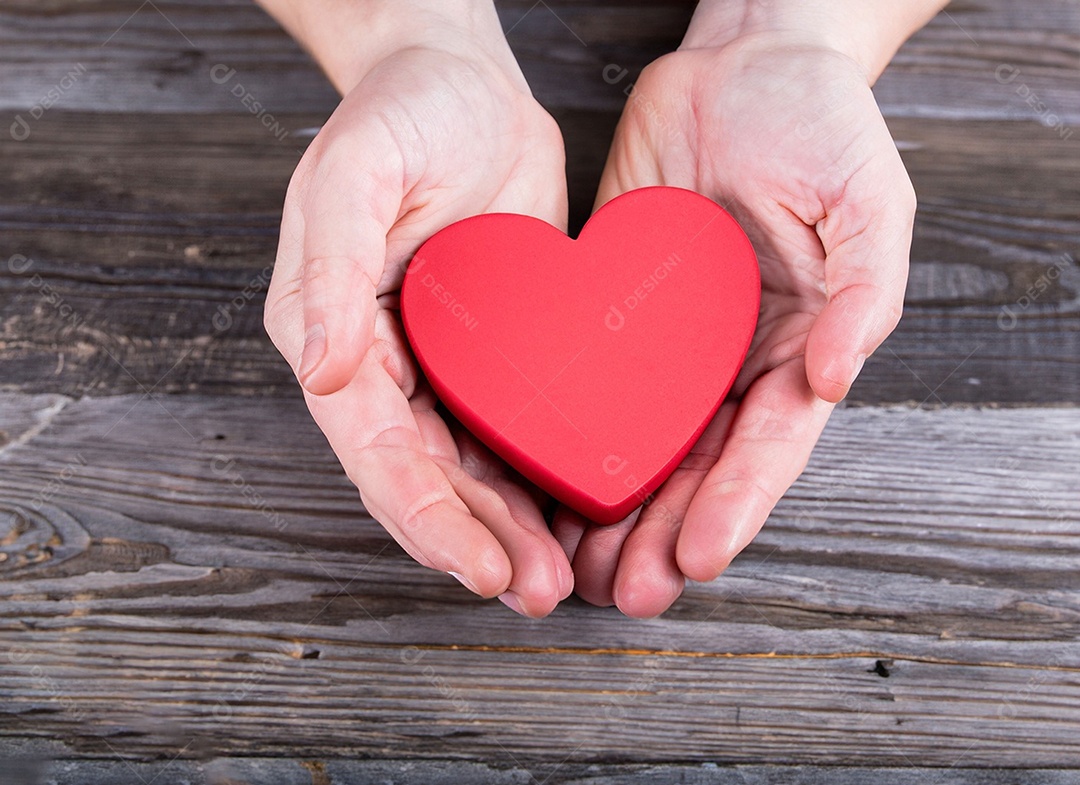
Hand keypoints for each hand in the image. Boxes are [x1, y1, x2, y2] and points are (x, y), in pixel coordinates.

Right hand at [261, 3, 572, 615]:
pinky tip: (578, 509)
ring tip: (557, 577)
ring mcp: (443, 364)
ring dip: (512, 526)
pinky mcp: (497, 351)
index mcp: (335, 337)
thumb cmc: (398, 115)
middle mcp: (385, 366)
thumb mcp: (351, 175)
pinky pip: (515, 427)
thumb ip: (327, 272)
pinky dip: (540, 475)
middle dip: (477, 540)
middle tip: (533, 590)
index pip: (378, 451)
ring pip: (474, 468)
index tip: (478, 567)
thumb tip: (323, 371)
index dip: (425, 516)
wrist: (460, 81)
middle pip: (428, 478)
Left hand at [556, 12, 924, 615]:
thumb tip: (834, 378)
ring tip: (575, 567)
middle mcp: (730, 360)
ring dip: (610, 510)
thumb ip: (864, 291)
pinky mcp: (612, 309)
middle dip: (663, 534)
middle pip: (697, 466)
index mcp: (796, 346)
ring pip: (637, 443)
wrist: (743, 62)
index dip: (734, 506)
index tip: (697, 557)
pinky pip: (588, 382)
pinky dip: (566, 436)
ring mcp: (668, 341)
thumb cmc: (820, 125)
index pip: (764, 447)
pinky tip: (537, 480)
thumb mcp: (868, 200)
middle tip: (626, 591)